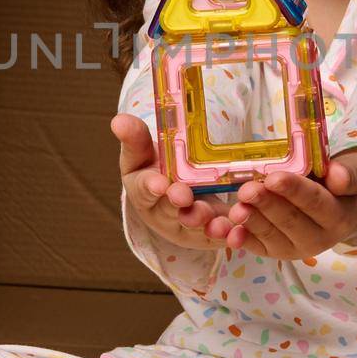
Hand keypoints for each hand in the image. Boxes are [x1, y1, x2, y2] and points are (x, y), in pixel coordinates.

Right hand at [110, 114, 229, 250]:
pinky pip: (219, 236)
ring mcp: (187, 228)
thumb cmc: (156, 171)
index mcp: (144, 192)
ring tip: (217, 222)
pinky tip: (237, 231)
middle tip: (185, 197)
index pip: (144, 190)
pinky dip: (229, 234)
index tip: (158, 183)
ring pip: (197, 228)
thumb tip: (119, 121)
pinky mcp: (209, 235)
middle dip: (180, 205)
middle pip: (171, 211)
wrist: (176, 194)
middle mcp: (163, 214)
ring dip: (206, 225)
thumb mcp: (143, 154)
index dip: (151, 187)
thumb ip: (135, 139)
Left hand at [202, 148, 356, 260]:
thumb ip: (347, 177)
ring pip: (270, 234)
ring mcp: (293, 249)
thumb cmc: (338, 189)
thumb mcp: (351, 179)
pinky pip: (256, 246)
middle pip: (288, 220)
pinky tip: (228, 233)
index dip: (294, 190)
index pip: (314, 202)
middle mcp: (316, 239)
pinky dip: (241, 240)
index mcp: (336, 218)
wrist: (338, 211)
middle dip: (266, 205)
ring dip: (251, 222)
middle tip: (248, 190)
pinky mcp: (274, 252)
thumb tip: (337, 175)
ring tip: (236, 209)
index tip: (275, 178)